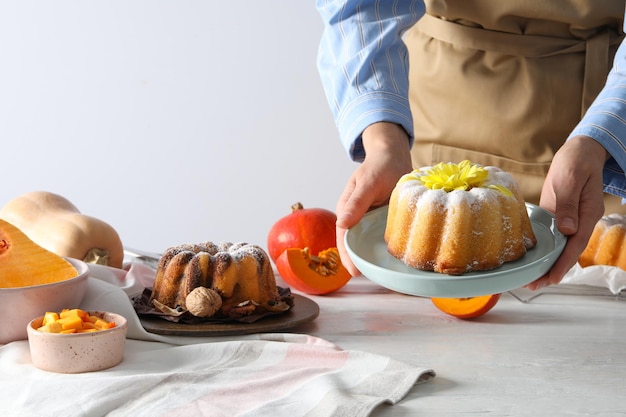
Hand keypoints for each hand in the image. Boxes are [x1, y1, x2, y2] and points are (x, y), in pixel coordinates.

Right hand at [336, 122, 412, 275]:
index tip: (356, 272)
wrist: (394, 155)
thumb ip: (356, 202)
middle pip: (356, 245)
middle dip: (361, 262)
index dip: (348, 257)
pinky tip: (398, 259)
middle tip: (375, 278)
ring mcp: (371, 220)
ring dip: (375, 257)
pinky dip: (388, 248)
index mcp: (348, 210)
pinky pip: (384, 237)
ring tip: (386, 275)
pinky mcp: (384, 220)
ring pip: (369, 243)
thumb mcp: (367, 182)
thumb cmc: (379, 165)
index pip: (344, 238)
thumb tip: (342, 224)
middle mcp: (358, 218)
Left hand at [527, 135, 606, 289]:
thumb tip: (568, 229)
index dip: (562, 263)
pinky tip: (536, 258)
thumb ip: (568, 204)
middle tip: (534, 285)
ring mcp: (572, 219)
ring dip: (549, 263)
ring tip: (532, 279)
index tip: (551, 278)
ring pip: (562, 247)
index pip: (574, 245)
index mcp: (586, 214)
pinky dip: (547, 250)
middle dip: (553, 270)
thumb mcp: (571, 179)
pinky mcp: (561, 216)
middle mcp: (580, 221)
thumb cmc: (576, 162)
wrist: (580, 152)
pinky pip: (556, 238)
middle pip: (568, 251)